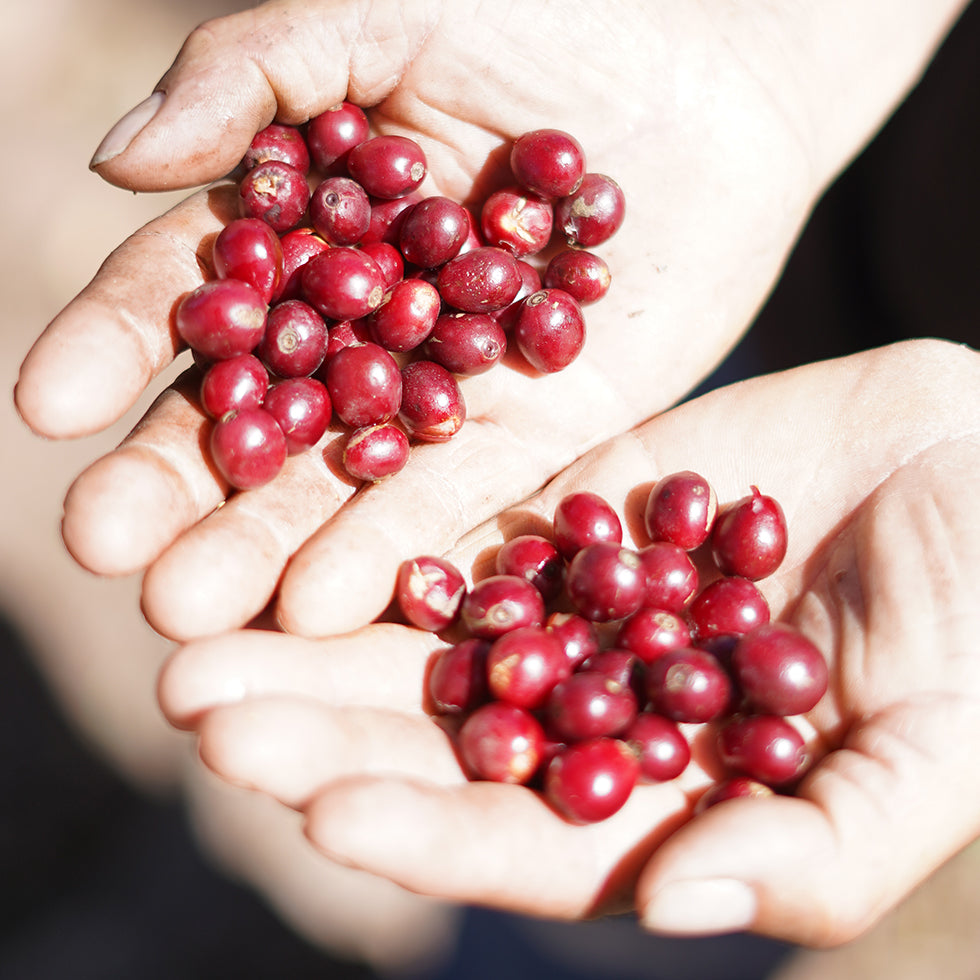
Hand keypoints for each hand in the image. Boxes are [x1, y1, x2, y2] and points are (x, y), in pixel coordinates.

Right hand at [15, 0, 966, 642]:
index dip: (114, 346)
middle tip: (103, 550)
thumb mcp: (385, 14)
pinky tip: (323, 604)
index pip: (194, 294)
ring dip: (267, 544)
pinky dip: (396, 542)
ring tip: (192, 610)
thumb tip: (117, 165)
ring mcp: (452, 387)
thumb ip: (255, 79)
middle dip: (179, 481)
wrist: (718, 67)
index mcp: (308, 230)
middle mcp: (366, 326)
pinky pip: (462, 490)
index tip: (46, 409)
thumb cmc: (547, 13)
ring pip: (345, 474)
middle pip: (258, 411)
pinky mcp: (543, 427)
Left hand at [157, 339, 979, 945]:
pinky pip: (470, 510)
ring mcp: (578, 592)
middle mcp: (595, 698)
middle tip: (194, 705)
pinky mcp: (580, 495)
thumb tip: (682, 909)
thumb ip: (816, 847)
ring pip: (426, 620)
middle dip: (317, 723)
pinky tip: (296, 523)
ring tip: (199, 624)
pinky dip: (389, 522)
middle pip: (436, 725)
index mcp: (662, 793)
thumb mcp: (936, 756)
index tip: (320, 814)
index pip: (520, 834)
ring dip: (313, 629)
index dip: (424, 829)